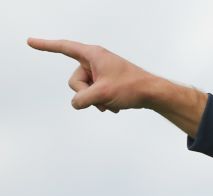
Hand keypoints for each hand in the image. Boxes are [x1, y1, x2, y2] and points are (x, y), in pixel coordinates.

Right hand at [27, 38, 156, 112]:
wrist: (153, 94)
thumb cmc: (131, 88)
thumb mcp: (102, 94)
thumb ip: (82, 99)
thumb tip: (76, 103)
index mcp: (93, 55)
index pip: (64, 48)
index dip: (46, 46)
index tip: (30, 42)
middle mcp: (95, 61)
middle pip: (74, 80)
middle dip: (86, 94)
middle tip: (103, 97)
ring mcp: (101, 72)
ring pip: (84, 91)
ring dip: (96, 101)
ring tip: (112, 103)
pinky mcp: (106, 83)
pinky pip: (94, 95)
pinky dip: (103, 102)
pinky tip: (116, 106)